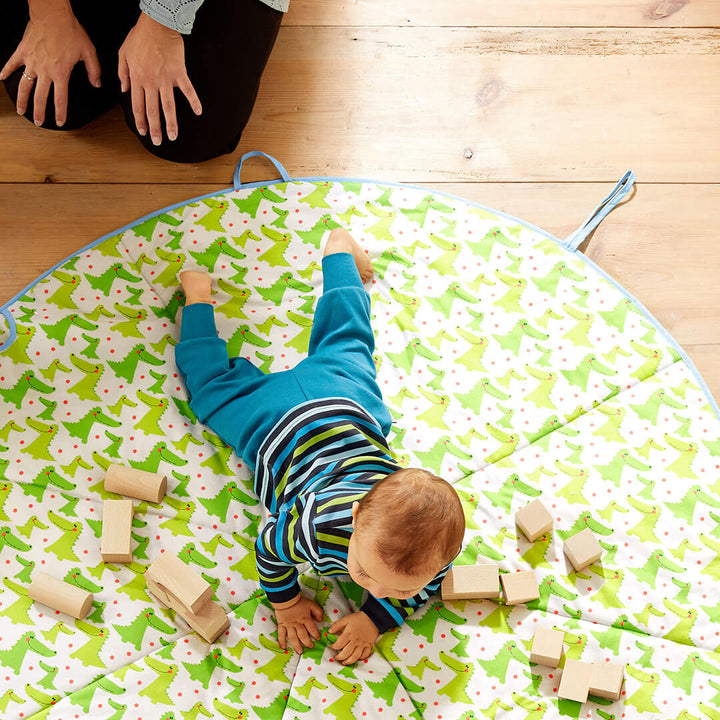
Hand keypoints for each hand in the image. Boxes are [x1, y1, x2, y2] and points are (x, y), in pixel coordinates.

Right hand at [0, 0, 100, 126]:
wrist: (52, 14)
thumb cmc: (70, 31)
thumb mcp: (88, 52)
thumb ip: (93, 70)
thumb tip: (96, 84)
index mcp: (61, 73)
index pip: (60, 99)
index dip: (60, 112)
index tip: (59, 122)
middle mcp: (45, 71)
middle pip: (40, 97)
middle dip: (39, 112)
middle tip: (38, 123)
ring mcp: (31, 62)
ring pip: (24, 85)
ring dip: (22, 99)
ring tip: (21, 111)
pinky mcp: (22, 51)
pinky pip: (12, 63)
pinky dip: (6, 71)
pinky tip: (1, 78)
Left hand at [118, 12, 201, 145]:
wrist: (156, 24)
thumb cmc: (139, 37)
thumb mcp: (123, 53)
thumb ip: (122, 73)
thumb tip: (123, 89)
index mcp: (137, 79)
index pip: (137, 105)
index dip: (140, 120)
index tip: (143, 132)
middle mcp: (151, 82)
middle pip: (152, 110)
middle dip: (154, 128)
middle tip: (157, 142)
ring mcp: (166, 79)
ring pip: (168, 106)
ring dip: (171, 123)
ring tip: (173, 136)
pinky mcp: (179, 73)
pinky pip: (187, 90)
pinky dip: (194, 101)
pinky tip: (198, 112)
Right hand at [273, 594, 322, 654]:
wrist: (286, 598)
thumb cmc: (299, 601)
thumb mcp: (311, 604)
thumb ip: (317, 612)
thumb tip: (320, 620)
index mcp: (305, 619)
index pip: (312, 629)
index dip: (316, 634)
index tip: (317, 638)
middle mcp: (297, 624)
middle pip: (303, 636)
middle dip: (307, 642)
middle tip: (310, 646)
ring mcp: (289, 626)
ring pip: (293, 638)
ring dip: (297, 646)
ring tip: (300, 652)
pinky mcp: (282, 625)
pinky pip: (281, 634)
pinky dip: (282, 641)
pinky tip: (284, 647)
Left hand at [330, 611, 378, 664]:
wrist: (373, 618)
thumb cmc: (359, 618)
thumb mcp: (346, 619)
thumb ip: (337, 625)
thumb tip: (330, 631)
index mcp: (349, 634)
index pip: (339, 644)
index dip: (334, 647)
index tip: (332, 646)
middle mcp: (355, 641)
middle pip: (346, 653)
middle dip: (339, 657)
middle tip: (336, 658)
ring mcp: (362, 645)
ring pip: (354, 657)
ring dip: (348, 661)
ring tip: (344, 662)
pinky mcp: (369, 646)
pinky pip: (364, 655)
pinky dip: (360, 659)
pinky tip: (355, 658)